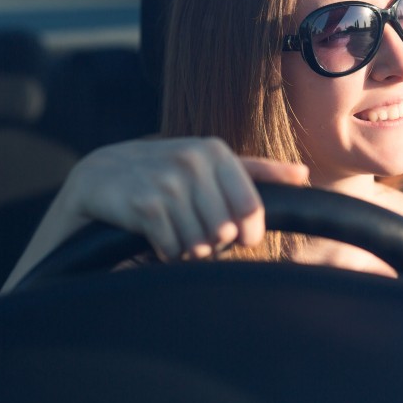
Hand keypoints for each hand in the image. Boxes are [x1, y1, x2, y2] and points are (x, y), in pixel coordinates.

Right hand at [2, 137, 309, 291]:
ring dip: (186, 248)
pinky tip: (153, 237)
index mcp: (215, 151)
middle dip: (209, 241)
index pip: (251, 212)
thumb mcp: (209, 165)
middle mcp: (192, 160)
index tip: (231, 236)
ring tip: (171, 231)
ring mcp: (167, 181)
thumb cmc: (161, 174)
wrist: (98, 178)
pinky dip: (165, 252)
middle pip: (226, 232)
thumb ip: (256, 171)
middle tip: (189, 229)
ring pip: (200, 243)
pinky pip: (173, 248)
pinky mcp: (144, 204)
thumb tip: (303, 174)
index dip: (244, 235)